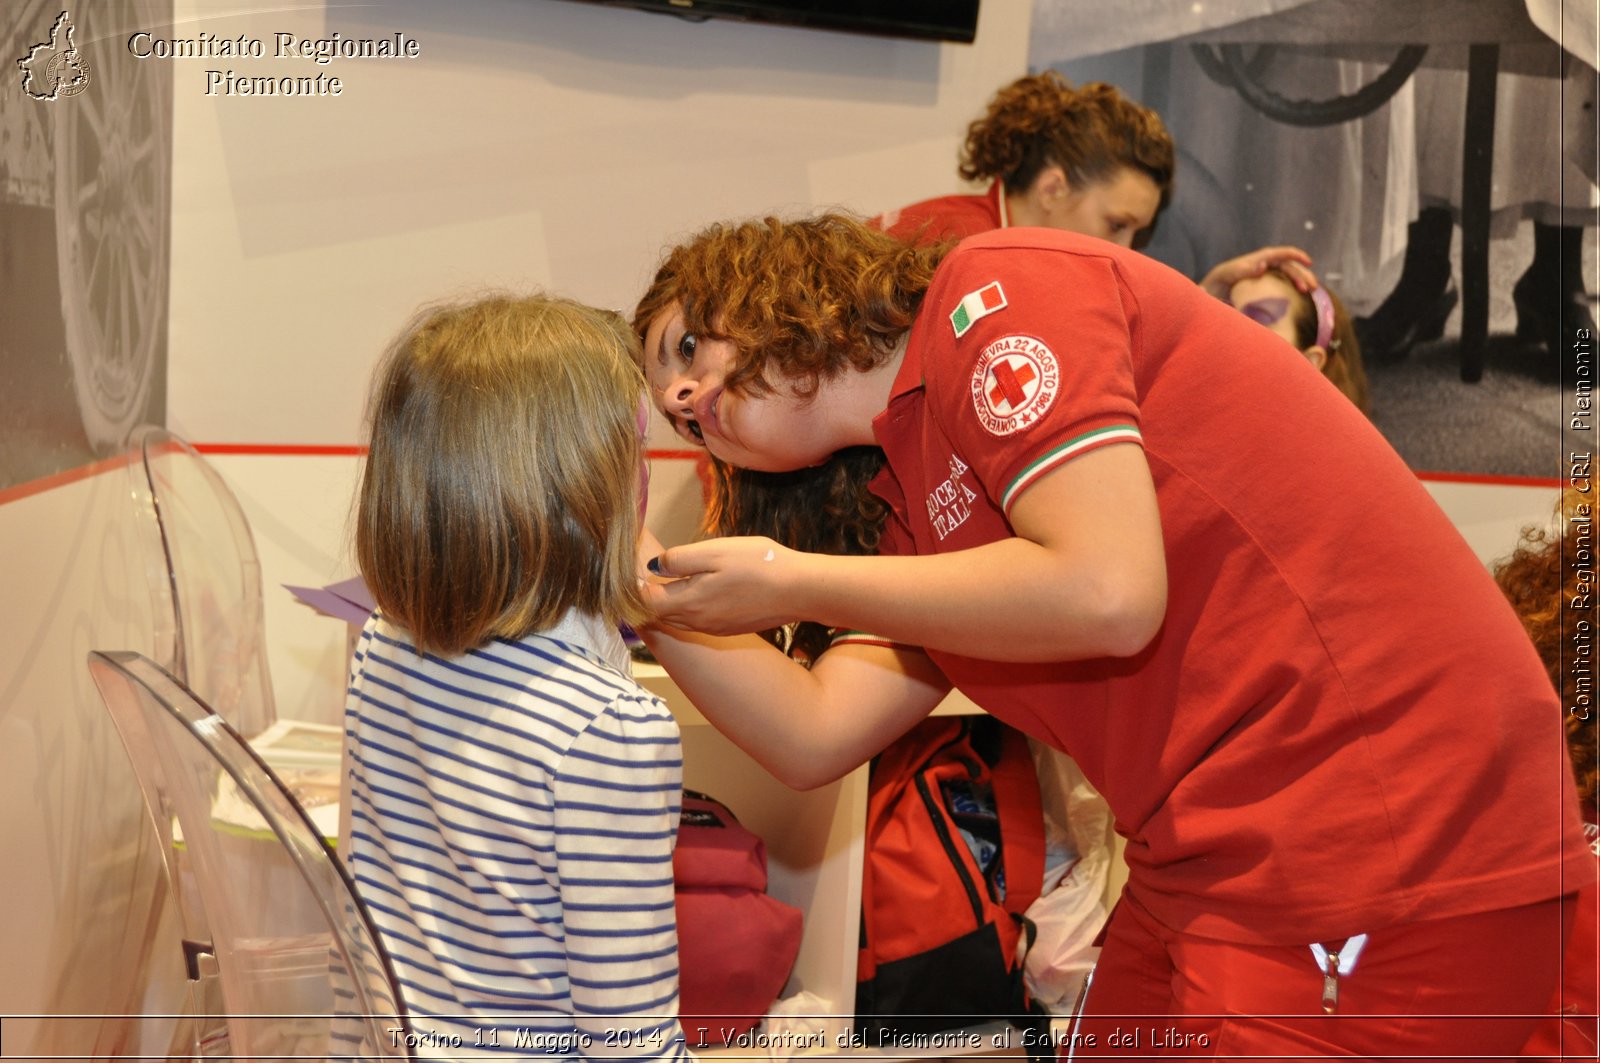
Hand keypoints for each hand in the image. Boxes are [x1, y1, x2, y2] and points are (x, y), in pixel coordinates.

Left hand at [644, 536, 803, 634]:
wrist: (800, 590)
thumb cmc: (759, 565)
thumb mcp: (714, 552)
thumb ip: (679, 560)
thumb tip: (652, 567)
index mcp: (689, 603)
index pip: (645, 602)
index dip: (632, 586)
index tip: (625, 568)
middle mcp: (697, 622)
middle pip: (658, 613)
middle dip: (646, 596)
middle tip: (638, 571)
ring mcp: (714, 628)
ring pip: (677, 618)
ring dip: (666, 602)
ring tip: (662, 579)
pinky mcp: (728, 628)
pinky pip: (696, 621)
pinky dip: (687, 607)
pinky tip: (695, 590)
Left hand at [1199, 245, 1317, 299]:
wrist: (1218, 284)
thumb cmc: (1225, 277)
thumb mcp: (1233, 273)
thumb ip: (1247, 270)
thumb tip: (1263, 266)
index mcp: (1262, 257)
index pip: (1283, 253)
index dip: (1297, 256)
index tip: (1308, 262)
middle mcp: (1269, 262)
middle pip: (1291, 266)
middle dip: (1303, 275)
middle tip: (1313, 287)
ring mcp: (1270, 272)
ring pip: (1290, 274)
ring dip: (1301, 282)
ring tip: (1310, 293)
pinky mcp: (1269, 282)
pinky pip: (1285, 282)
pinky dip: (1293, 288)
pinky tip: (1301, 297)